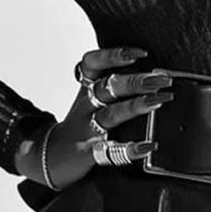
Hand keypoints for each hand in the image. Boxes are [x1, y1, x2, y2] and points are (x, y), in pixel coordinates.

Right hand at [31, 45, 173, 189]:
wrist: (48, 157)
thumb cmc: (80, 125)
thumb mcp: (90, 101)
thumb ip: (116, 88)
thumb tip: (158, 75)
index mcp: (86, 90)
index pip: (93, 63)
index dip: (114, 55)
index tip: (140, 53)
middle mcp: (86, 106)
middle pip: (107, 88)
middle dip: (136, 81)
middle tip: (162, 79)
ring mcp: (86, 129)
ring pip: (110, 114)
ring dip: (135, 106)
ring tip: (158, 101)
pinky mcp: (87, 153)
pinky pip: (109, 150)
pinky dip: (130, 149)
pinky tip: (148, 146)